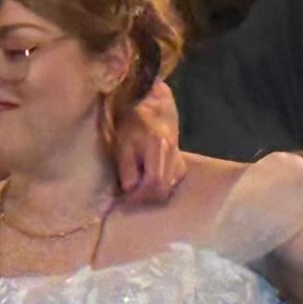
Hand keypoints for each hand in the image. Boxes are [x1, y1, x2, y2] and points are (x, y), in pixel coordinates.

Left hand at [114, 80, 186, 204]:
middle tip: (128, 201)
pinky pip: (173, 180)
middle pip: (163, 190)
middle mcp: (172, 155)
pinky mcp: (179, 157)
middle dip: (145, 200)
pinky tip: (149, 186)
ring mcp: (178, 156)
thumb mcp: (122, 142)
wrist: (150, 101)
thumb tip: (129, 191)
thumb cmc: (132, 119)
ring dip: (153, 195)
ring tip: (136, 195)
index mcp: (158, 149)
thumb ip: (127, 167)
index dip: (139, 197)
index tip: (123, 202)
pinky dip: (161, 187)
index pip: (154, 183)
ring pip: (170, 187)